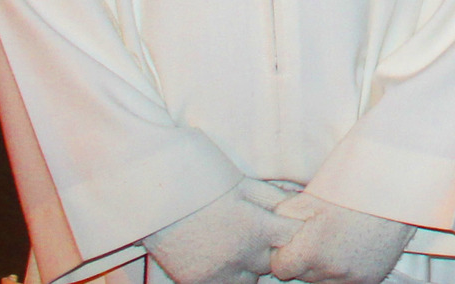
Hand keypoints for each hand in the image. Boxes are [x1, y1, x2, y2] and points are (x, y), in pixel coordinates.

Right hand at [144, 180, 303, 283]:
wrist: (154, 197)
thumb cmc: (202, 182)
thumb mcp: (243, 184)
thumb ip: (274, 198)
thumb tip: (301, 203)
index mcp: (255, 228)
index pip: (292, 239)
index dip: (294, 231)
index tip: (289, 224)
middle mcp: (239, 256)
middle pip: (273, 262)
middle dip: (272, 249)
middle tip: (262, 233)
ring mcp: (217, 273)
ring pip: (249, 280)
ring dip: (250, 267)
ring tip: (239, 244)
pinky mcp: (196, 282)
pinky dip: (227, 276)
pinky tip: (221, 257)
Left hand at [268, 194, 412, 283]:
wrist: (398, 187)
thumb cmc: (354, 186)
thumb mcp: (312, 194)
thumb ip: (283, 216)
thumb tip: (272, 227)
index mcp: (311, 252)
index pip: (281, 268)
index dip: (285, 252)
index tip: (296, 239)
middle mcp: (330, 270)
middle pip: (304, 275)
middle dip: (306, 257)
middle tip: (321, 233)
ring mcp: (352, 277)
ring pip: (324, 280)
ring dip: (326, 265)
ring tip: (339, 238)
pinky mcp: (370, 279)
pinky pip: (347, 280)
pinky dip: (347, 268)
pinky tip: (354, 247)